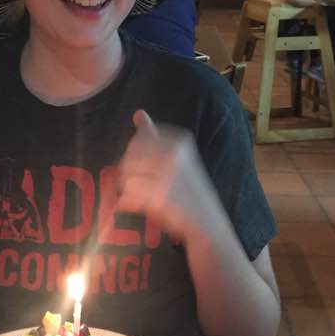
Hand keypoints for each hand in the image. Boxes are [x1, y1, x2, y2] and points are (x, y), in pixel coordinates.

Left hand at [116, 110, 215, 237]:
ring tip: (143, 193)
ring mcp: (167, 174)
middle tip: (142, 182)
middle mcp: (174, 154)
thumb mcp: (178, 156)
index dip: (137, 153)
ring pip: (127, 172)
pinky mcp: (160, 195)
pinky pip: (130, 191)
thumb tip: (138, 113)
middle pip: (131, 153)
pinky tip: (142, 203)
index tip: (147, 166)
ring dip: (130, 185)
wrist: (207, 222)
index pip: (141, 138)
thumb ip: (154, 134)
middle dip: (130, 168)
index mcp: (179, 141)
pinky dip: (131, 199)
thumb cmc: (189, 188)